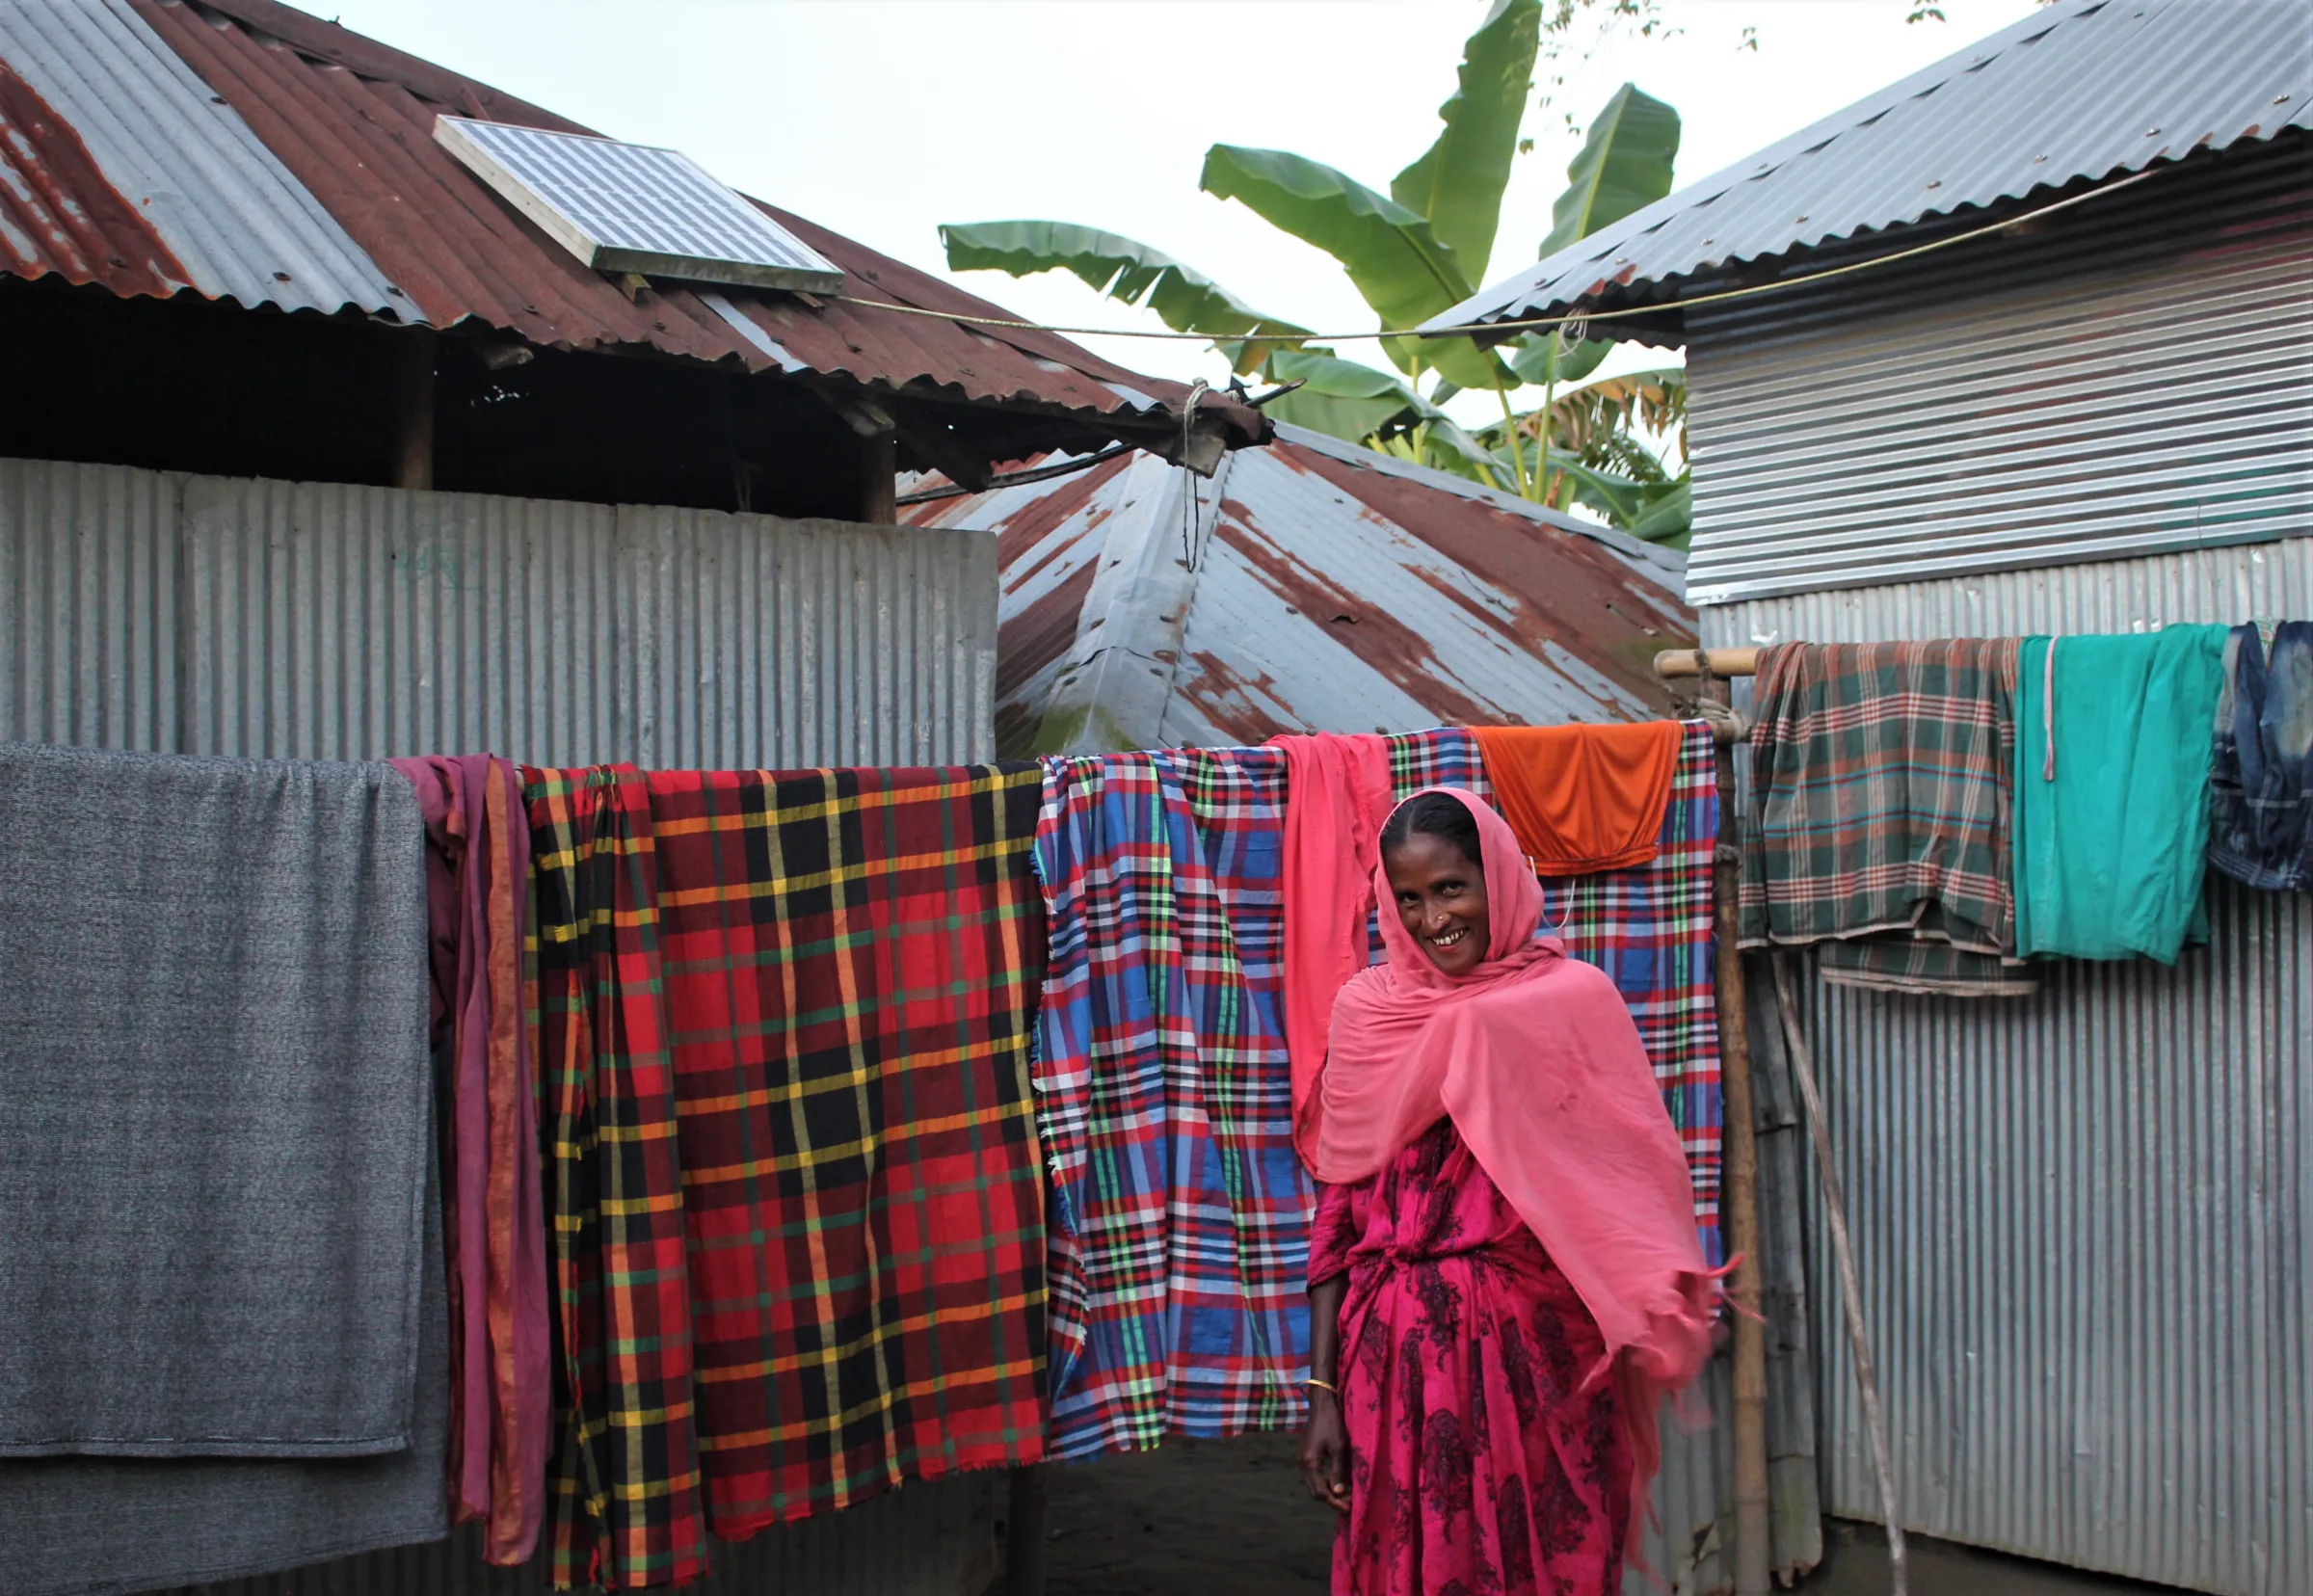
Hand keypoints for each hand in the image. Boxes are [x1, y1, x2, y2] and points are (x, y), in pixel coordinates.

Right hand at [1298, 1390, 1350, 1512]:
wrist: (1322, 1405)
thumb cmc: (1332, 1424)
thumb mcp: (1339, 1447)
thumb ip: (1338, 1471)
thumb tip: (1339, 1493)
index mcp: (1309, 1463)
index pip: (1320, 1491)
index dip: (1334, 1502)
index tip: (1348, 1509)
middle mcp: (1302, 1464)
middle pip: (1315, 1491)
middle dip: (1331, 1500)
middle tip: (1349, 1505)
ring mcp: (1303, 1460)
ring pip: (1314, 1485)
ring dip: (1329, 1493)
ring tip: (1346, 1497)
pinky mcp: (1307, 1456)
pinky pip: (1315, 1476)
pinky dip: (1326, 1483)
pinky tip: (1338, 1483)